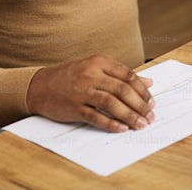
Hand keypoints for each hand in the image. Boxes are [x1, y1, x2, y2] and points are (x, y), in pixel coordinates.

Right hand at [26, 55, 154, 132]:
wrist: (39, 86)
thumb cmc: (71, 77)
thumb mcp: (96, 68)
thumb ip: (121, 75)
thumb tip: (148, 82)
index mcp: (99, 62)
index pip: (128, 76)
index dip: (143, 91)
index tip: (152, 102)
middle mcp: (91, 75)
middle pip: (123, 90)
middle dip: (140, 105)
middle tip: (150, 116)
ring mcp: (82, 91)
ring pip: (112, 104)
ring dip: (130, 116)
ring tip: (141, 124)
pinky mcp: (73, 107)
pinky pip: (96, 117)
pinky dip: (111, 124)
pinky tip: (122, 129)